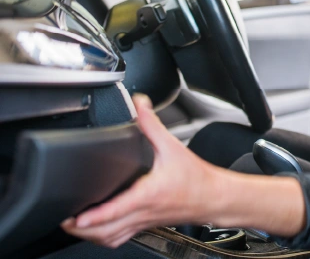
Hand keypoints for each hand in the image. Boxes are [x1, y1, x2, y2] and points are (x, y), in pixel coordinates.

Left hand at [61, 94, 221, 247]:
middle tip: (64, 219)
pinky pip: (120, 238)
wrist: (213, 196)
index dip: (94, 216)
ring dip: (90, 236)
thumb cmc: (195, 177)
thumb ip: (151, 125)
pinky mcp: (146, 225)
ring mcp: (143, 222)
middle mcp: (143, 212)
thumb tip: (140, 103)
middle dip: (81, 230)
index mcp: (147, 194)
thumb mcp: (172, 147)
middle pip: (106, 232)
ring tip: (74, 226)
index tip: (75, 218)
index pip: (116, 210)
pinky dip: (104, 238)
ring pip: (110, 239)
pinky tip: (98, 230)